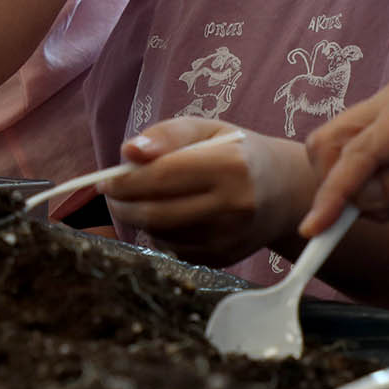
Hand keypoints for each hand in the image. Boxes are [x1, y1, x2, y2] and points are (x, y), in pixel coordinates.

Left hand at [101, 119, 313, 265]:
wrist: (284, 193)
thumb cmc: (237, 154)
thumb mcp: (208, 129)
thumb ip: (167, 135)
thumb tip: (128, 151)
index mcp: (230, 166)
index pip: (161, 177)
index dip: (124, 180)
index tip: (105, 179)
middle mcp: (234, 206)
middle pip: (155, 213)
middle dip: (122, 204)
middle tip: (111, 193)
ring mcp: (230, 237)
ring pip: (160, 234)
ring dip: (139, 218)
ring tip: (142, 199)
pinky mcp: (223, 258)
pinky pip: (174, 249)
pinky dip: (160, 234)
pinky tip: (171, 216)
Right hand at [302, 76, 388, 235]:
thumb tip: (359, 200)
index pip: (361, 149)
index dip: (334, 191)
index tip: (314, 230)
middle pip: (334, 145)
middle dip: (352, 191)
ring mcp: (388, 110)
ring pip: (342, 157)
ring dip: (374, 194)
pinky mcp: (388, 128)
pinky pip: (360, 163)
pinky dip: (382, 189)